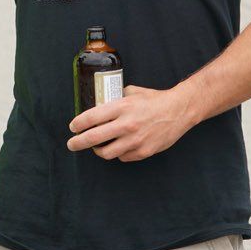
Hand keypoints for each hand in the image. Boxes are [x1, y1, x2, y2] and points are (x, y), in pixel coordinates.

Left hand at [66, 85, 193, 160]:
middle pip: (93, 138)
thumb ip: (116, 98)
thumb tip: (101, 103)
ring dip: (98, 151)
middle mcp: (126, 125)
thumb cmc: (154, 100)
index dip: (78, 124)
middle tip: (72, 144)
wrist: (179, 111)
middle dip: (77, 143)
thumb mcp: (132, 92)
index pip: (91, 118)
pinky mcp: (142, 152)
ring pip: (106, 153)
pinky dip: (118, 153)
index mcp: (122, 107)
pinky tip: (119, 147)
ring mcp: (134, 140)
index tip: (73, 127)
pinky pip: (122, 157)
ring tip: (96, 147)